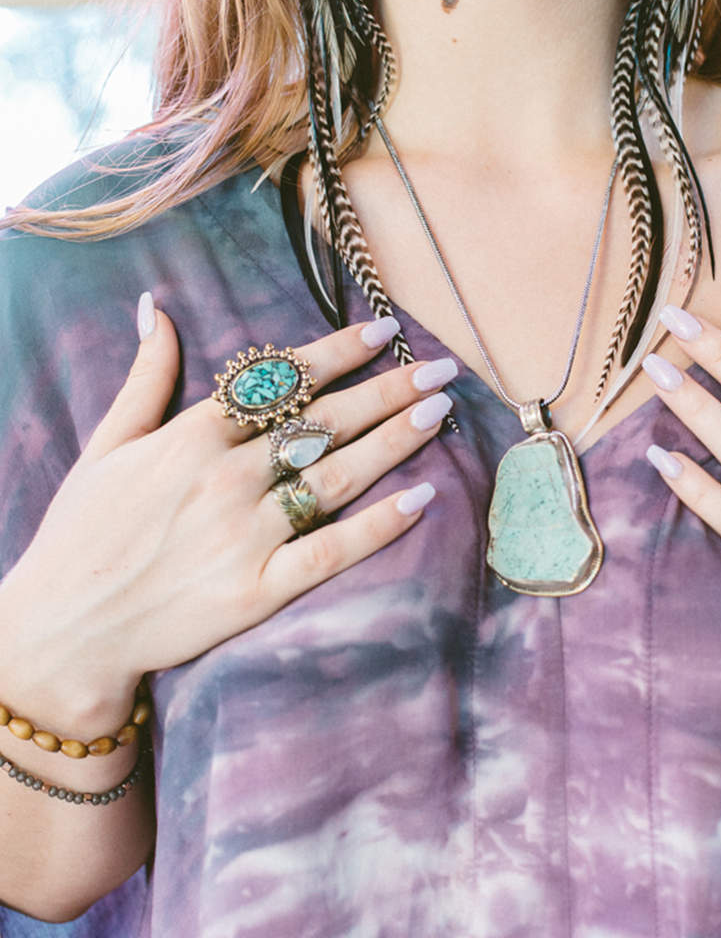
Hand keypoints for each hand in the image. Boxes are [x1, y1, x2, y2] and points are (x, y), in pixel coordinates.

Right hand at [0, 300, 454, 739]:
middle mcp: (225, 479)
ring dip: (394, 441)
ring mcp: (244, 535)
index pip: (281, 382)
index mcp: (192, 437)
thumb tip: (153, 308)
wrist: (63, 630)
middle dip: (388, 389)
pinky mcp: (257, 589)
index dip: (337, 353)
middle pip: (324, 423)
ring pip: (337, 477)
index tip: (383, 330)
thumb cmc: (81, 533)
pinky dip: (378, 526)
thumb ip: (144, 376)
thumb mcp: (106, 445)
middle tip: (440, 368)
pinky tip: (422, 499)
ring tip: (439, 412)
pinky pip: (331, 551)